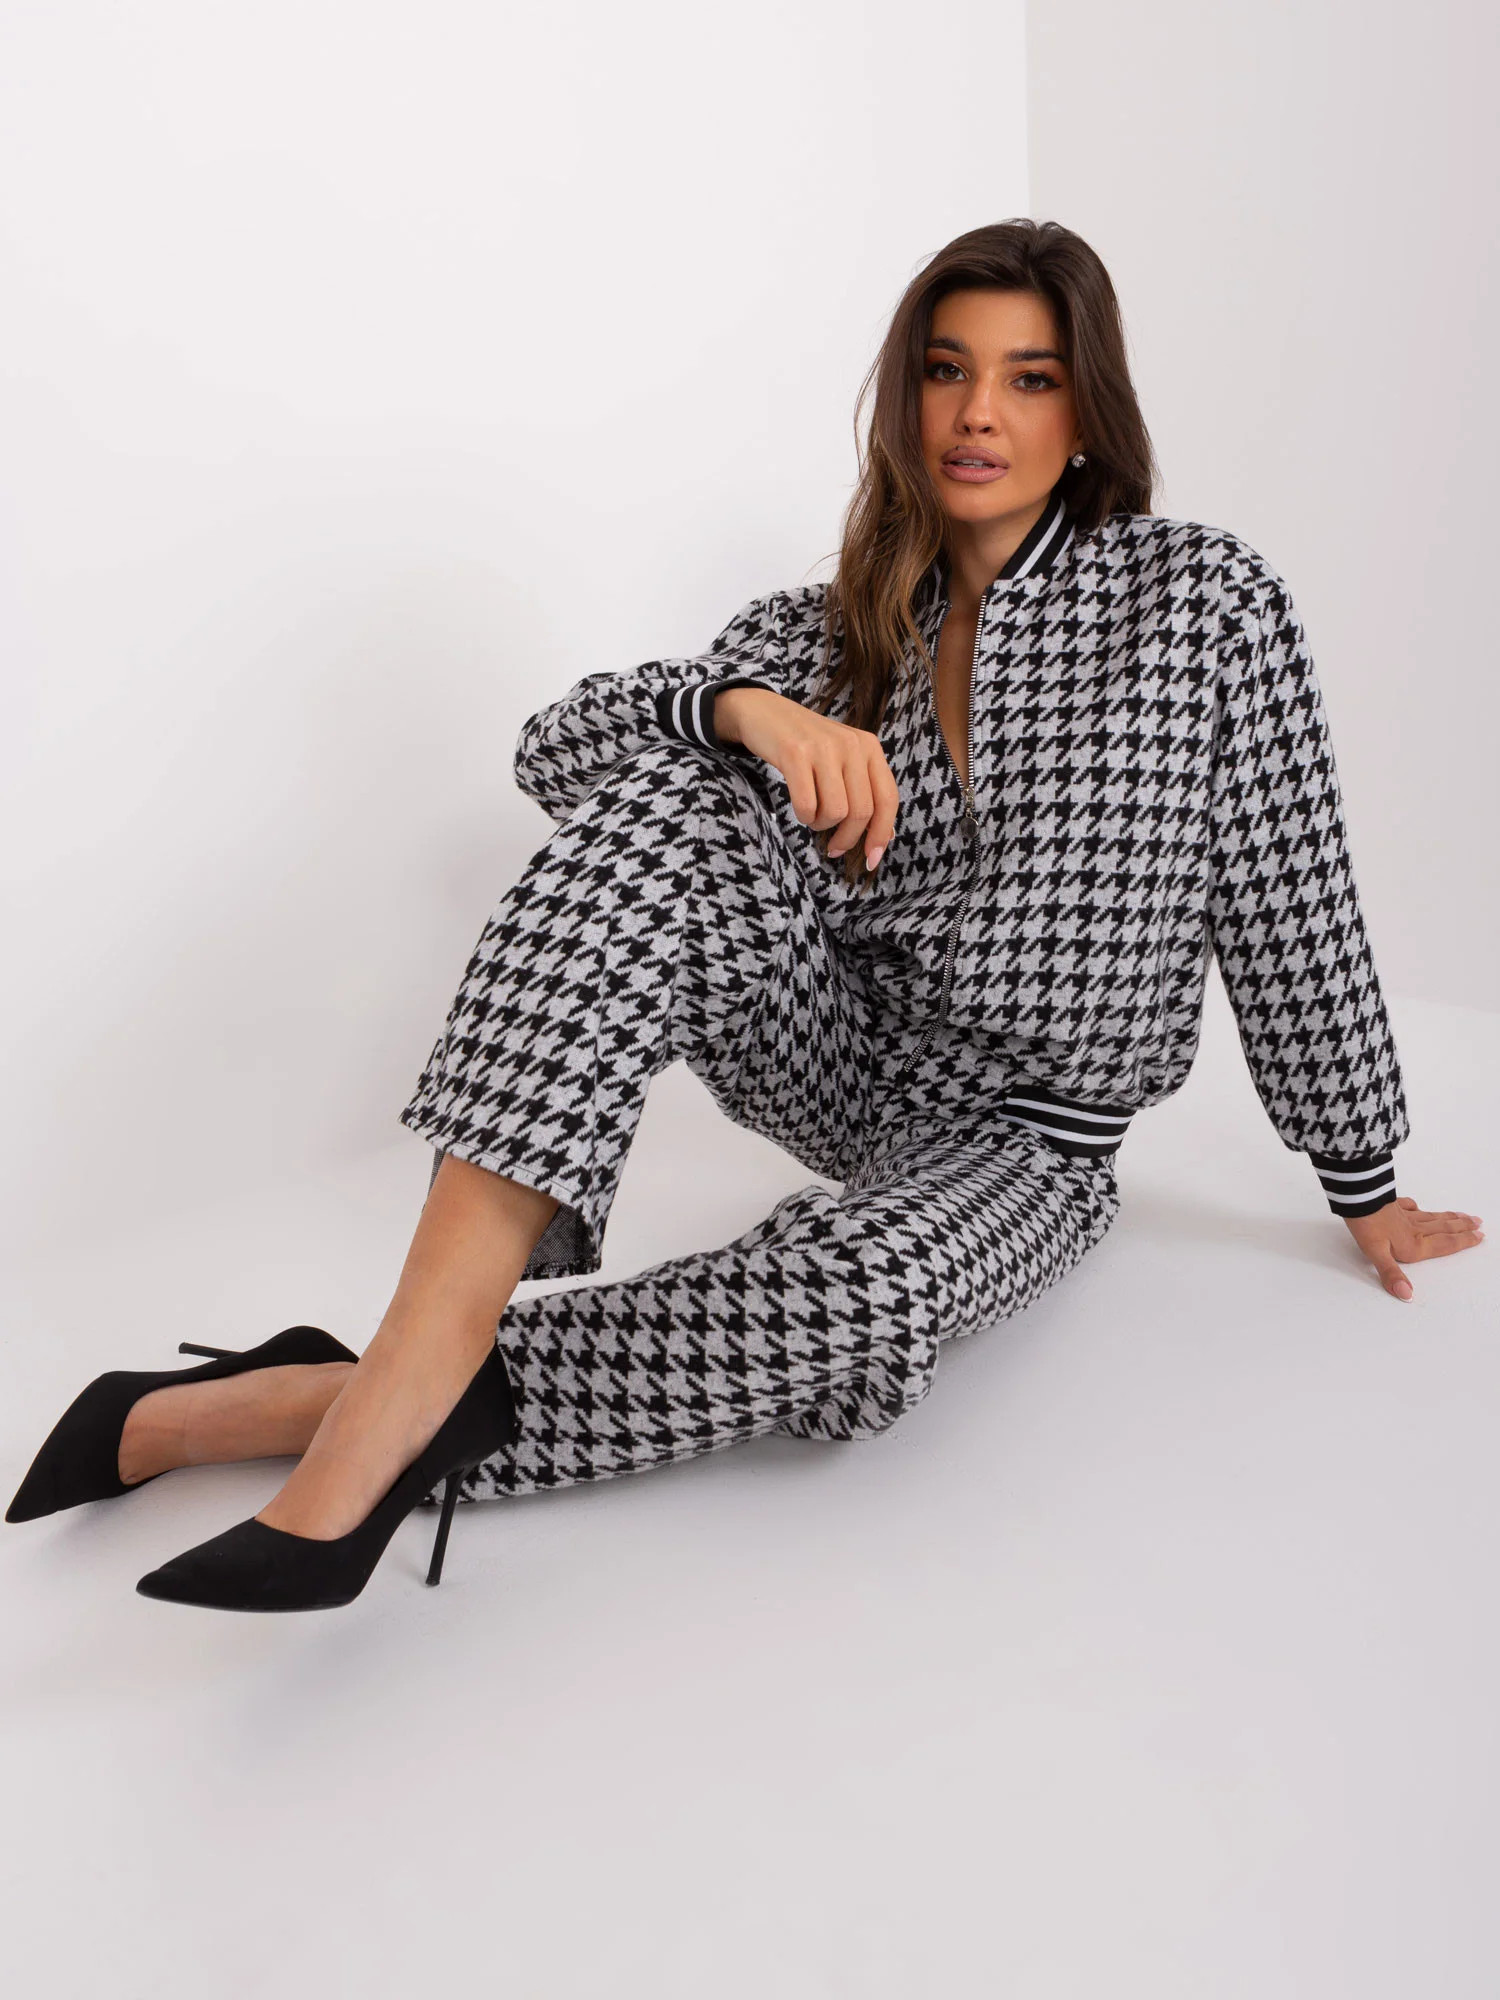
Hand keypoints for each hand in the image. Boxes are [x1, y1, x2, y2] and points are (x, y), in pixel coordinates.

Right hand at [714, 687, 899, 868]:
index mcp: (869, 747)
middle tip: (832, 847)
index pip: (888, 799)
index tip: (872, 859)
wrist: (764, 712)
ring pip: (836, 812)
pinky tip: (800, 808)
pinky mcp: (795, 753)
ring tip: (813, 816)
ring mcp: (824, 748)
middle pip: (861, 812)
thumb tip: (886, 836)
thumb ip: (865, 791)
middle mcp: (852, 744)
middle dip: (846, 838)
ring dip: (821, 825)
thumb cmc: (806, 746)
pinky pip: (807, 805)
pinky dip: (803, 816)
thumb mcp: (843, 760)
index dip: (881, 834)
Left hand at [1343, 1195, 1483, 1300]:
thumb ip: (1392, 1274)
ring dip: (1448, 1217)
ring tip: (1462, 1216)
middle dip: (1462, 1227)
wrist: (1355, 1196)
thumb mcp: (1377, 1254)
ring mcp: (1403, 1215)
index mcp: (1414, 1244)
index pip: (1444, 1244)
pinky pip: (1409, 1205)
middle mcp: (1413, 1229)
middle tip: (1478, 1223)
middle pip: (1443, 1228)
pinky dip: (1417, 1206)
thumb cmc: (1367, 1225)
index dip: (1463, 1241)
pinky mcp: (1391, 1204)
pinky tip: (1418, 1206)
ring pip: (1431, 1217)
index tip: (1479, 1236)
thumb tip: (1406, 1295)